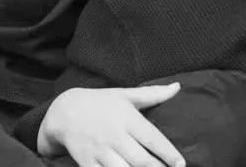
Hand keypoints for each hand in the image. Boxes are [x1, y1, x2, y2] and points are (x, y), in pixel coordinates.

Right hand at [37, 84, 185, 166]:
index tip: (181, 163)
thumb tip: (177, 86)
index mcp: (126, 118)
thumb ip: (152, 94)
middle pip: (141, 159)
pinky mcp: (87, 163)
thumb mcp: (125, 95)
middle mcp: (114, 135)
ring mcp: (100, 151)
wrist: (64, 111)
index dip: (167, 152)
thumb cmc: (100, 102)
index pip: (152, 138)